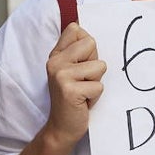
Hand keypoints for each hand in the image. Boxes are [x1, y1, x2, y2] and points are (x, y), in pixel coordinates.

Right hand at [45, 23, 106, 149]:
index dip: (87, 47)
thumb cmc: (73, 97)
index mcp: (56, 54)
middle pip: (91, 43)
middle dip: (94, 64)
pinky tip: (83, 101)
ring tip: (84, 91)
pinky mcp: (69, 90)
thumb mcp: (72, 70)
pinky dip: (95, 97)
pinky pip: (98, 86)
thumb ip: (78, 51)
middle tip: (83, 80)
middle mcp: (55, 61)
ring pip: (99, 66)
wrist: (61, 128)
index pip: (75, 29)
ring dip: (96, 82)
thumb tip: (84, 26)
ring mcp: (60, 75)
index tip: (81, 64)